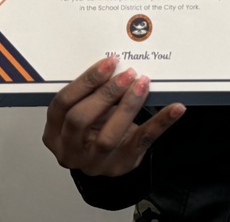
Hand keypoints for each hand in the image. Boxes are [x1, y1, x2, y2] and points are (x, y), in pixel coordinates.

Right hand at [42, 56, 185, 176]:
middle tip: (127, 73)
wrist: (109, 158)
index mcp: (54, 133)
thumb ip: (91, 93)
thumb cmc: (94, 129)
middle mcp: (70, 151)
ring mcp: (94, 163)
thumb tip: (115, 64)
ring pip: (108, 136)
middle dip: (105, 93)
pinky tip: (175, 108)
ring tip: (142, 84)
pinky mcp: (122, 165)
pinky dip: (161, 123)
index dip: (85, 82)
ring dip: (127, 106)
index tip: (108, 63)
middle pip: (80, 119)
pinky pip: (142, 141)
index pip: (62, 104)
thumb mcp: (85, 112)